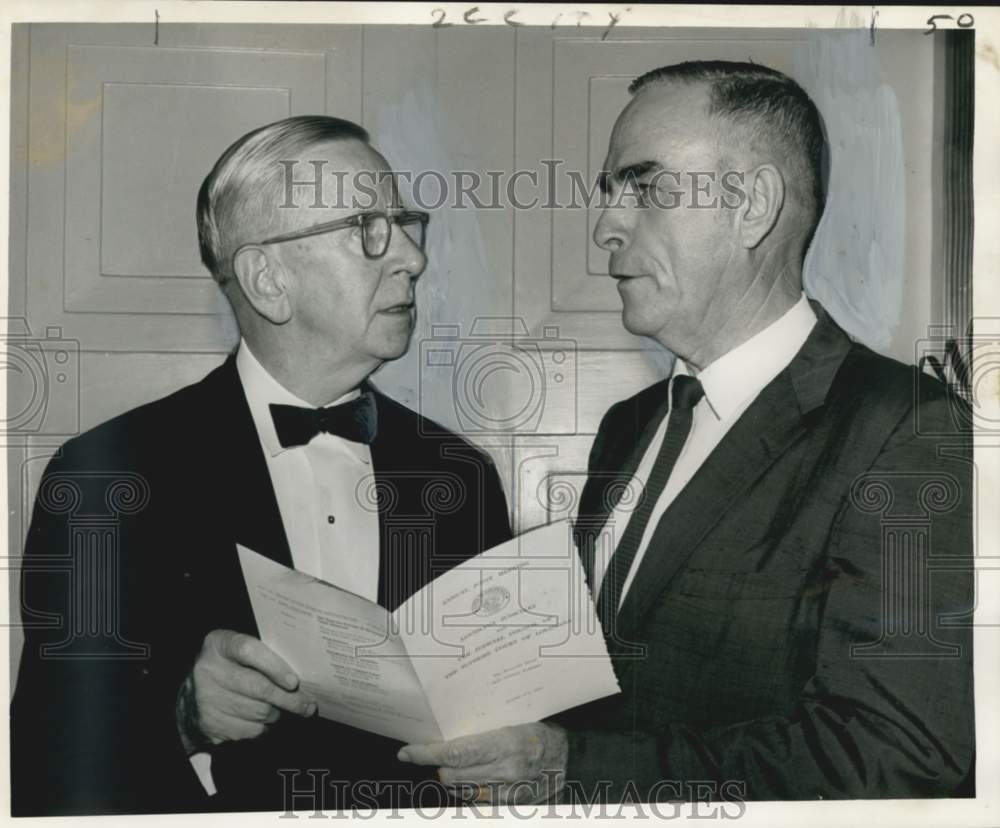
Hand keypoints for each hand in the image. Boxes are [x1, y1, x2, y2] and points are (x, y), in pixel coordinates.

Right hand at [176, 629, 316, 752]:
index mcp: (218, 645)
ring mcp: (208, 700)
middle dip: (290, 699)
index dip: (274, 666)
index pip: (249, 651)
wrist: (191, 698)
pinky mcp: (212, 725)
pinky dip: (264, 726)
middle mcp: (209, 671)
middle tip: (308, 705)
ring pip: (259, 712)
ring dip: (278, 713)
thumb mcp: (237, 652)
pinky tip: (263, 719)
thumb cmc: (227, 668)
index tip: (294, 682)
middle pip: (259, 688)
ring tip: (283, 708)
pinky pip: (252, 730)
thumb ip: (264, 655)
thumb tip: (302, 677)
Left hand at [397, 722, 567, 804]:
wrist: (570, 762)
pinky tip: (474, 775)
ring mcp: (506, 793)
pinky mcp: (508, 806)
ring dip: (451, 777)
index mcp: (505, 743)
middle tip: (431, 753)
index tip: (407, 751)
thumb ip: (485, 729)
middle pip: (451, 775)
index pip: (454, 753)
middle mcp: (504, 771)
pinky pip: (474, 800)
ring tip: (456, 763)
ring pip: (459, 790)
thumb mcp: (514, 720)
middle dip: (436, 766)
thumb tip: (447, 733)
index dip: (425, 753)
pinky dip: (467, 788)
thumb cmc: (540, 733)